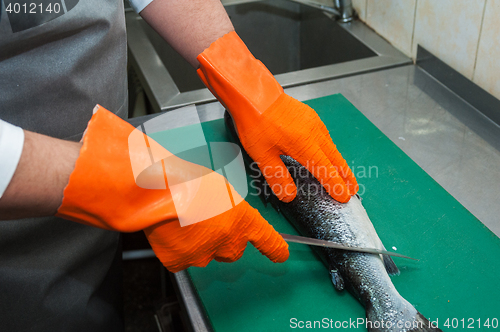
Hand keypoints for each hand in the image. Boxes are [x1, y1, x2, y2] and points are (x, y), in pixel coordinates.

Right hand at [56, 106, 287, 271]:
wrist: (154, 191)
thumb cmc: (186, 180)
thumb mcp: (221, 188)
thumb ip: (230, 208)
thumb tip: (227, 217)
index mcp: (243, 221)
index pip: (269, 242)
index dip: (275, 250)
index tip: (280, 255)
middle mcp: (228, 242)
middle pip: (234, 250)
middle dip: (225, 238)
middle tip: (207, 221)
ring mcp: (203, 255)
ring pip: (207, 254)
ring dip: (200, 242)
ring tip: (184, 220)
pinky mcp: (180, 262)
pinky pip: (183, 259)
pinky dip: (179, 248)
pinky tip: (172, 231)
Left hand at [197, 32, 357, 202]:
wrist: (254, 94)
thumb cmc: (256, 121)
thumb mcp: (262, 155)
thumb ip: (277, 177)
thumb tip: (289, 195)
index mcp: (304, 145)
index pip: (326, 171)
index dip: (336, 186)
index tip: (344, 197)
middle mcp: (314, 133)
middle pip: (336, 159)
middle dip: (346, 176)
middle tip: (353, 190)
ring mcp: (314, 123)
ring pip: (332, 147)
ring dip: (340, 163)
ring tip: (344, 175)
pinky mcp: (311, 116)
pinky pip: (326, 137)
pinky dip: (331, 150)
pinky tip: (328, 154)